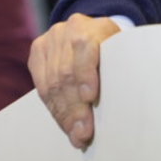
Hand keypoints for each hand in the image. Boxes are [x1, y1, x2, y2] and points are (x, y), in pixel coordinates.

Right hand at [28, 14, 120, 149]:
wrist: (93, 33)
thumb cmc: (114, 51)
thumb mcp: (122, 54)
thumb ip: (118, 72)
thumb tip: (118, 110)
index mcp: (95, 26)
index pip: (85, 48)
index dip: (86, 74)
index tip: (90, 98)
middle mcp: (69, 30)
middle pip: (67, 72)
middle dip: (75, 108)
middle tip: (83, 133)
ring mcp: (51, 39)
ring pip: (52, 82)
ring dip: (64, 114)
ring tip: (75, 134)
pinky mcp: (38, 50)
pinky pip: (41, 85)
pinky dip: (53, 108)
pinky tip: (63, 123)